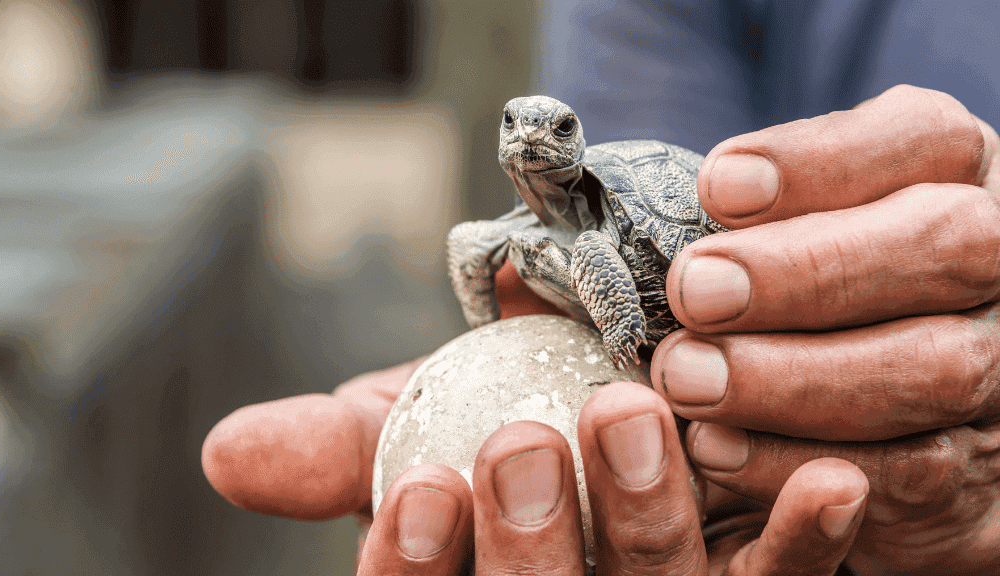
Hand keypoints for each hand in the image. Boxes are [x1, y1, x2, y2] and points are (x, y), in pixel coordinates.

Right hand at [348, 382, 868, 574]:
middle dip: (529, 551)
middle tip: (523, 448)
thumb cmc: (500, 408)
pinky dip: (800, 539)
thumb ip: (345, 442)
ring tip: (632, 419)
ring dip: (646, 520)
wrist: (614, 379)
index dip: (415, 572)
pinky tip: (826, 480)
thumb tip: (227, 450)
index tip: (421, 488)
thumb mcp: (418, 417)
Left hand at [653, 84, 999, 573]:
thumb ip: (721, 213)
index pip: (921, 140)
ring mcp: (998, 368)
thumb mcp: (782, 223)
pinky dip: (802, 464)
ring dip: (795, 377)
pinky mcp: (974, 471)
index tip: (716, 187)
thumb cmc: (807, 289)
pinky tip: (715, 449)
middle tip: (693, 291)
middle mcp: (993, 264)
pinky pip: (912, 474)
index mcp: (949, 176)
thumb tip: (568, 244)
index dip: (822, 162)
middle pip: (945, 246)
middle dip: (807, 270)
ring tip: (685, 377)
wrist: (881, 400)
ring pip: (935, 367)